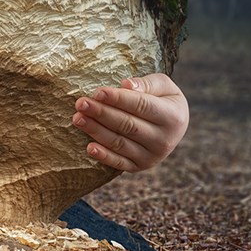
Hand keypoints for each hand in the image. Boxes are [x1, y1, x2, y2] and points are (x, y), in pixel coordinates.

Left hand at [71, 73, 188, 172]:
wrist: (172, 126)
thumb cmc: (162, 99)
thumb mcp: (163, 86)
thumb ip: (147, 83)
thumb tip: (126, 85)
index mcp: (173, 117)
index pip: (142, 106)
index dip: (119, 99)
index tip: (98, 92)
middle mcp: (164, 140)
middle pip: (128, 125)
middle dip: (102, 113)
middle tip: (81, 103)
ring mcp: (152, 156)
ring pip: (120, 143)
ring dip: (96, 131)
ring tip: (77, 118)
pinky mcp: (140, 167)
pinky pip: (119, 163)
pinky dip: (104, 156)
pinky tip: (89, 147)